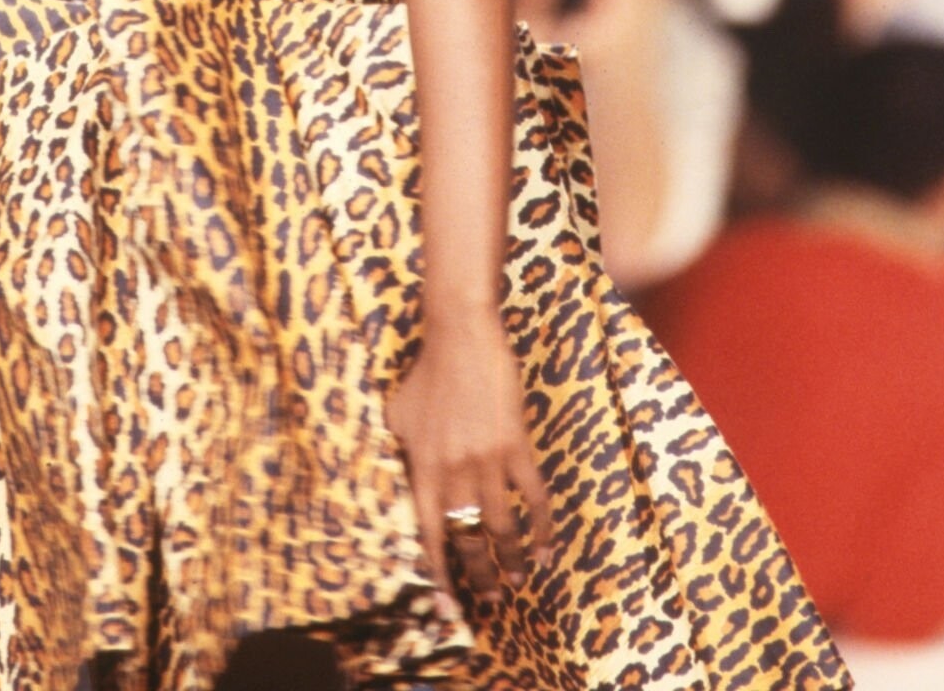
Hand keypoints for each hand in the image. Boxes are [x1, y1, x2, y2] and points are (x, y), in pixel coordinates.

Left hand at [385, 311, 551, 608]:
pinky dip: (542, 528)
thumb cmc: (425, 372)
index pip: (429, 535)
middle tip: (489, 598)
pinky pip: (533, 498)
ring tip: (516, 580)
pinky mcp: (516, 446)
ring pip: (501, 527)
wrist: (460, 334)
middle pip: (468, 539)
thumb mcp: (398, 415)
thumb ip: (402, 453)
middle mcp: (453, 471)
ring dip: (510, 560)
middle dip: (479, 575)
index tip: (448, 608)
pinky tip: (545, 549)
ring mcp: (486, 460)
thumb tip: (405, 482)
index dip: (439, 576)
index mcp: (423, 468)